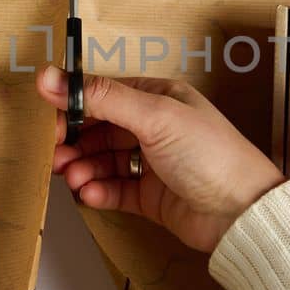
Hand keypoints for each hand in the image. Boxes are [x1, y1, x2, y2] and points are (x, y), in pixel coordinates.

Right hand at [38, 65, 282, 251]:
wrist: (241, 212)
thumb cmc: (210, 154)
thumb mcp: (154, 116)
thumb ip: (101, 97)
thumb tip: (50, 77)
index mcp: (159, 98)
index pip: (105, 95)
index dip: (74, 106)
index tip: (48, 120)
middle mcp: (155, 127)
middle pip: (100, 129)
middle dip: (74, 141)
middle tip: (54, 153)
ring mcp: (153, 163)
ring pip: (104, 161)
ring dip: (84, 167)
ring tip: (73, 177)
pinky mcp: (151, 196)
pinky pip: (115, 189)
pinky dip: (99, 191)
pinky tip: (90, 193)